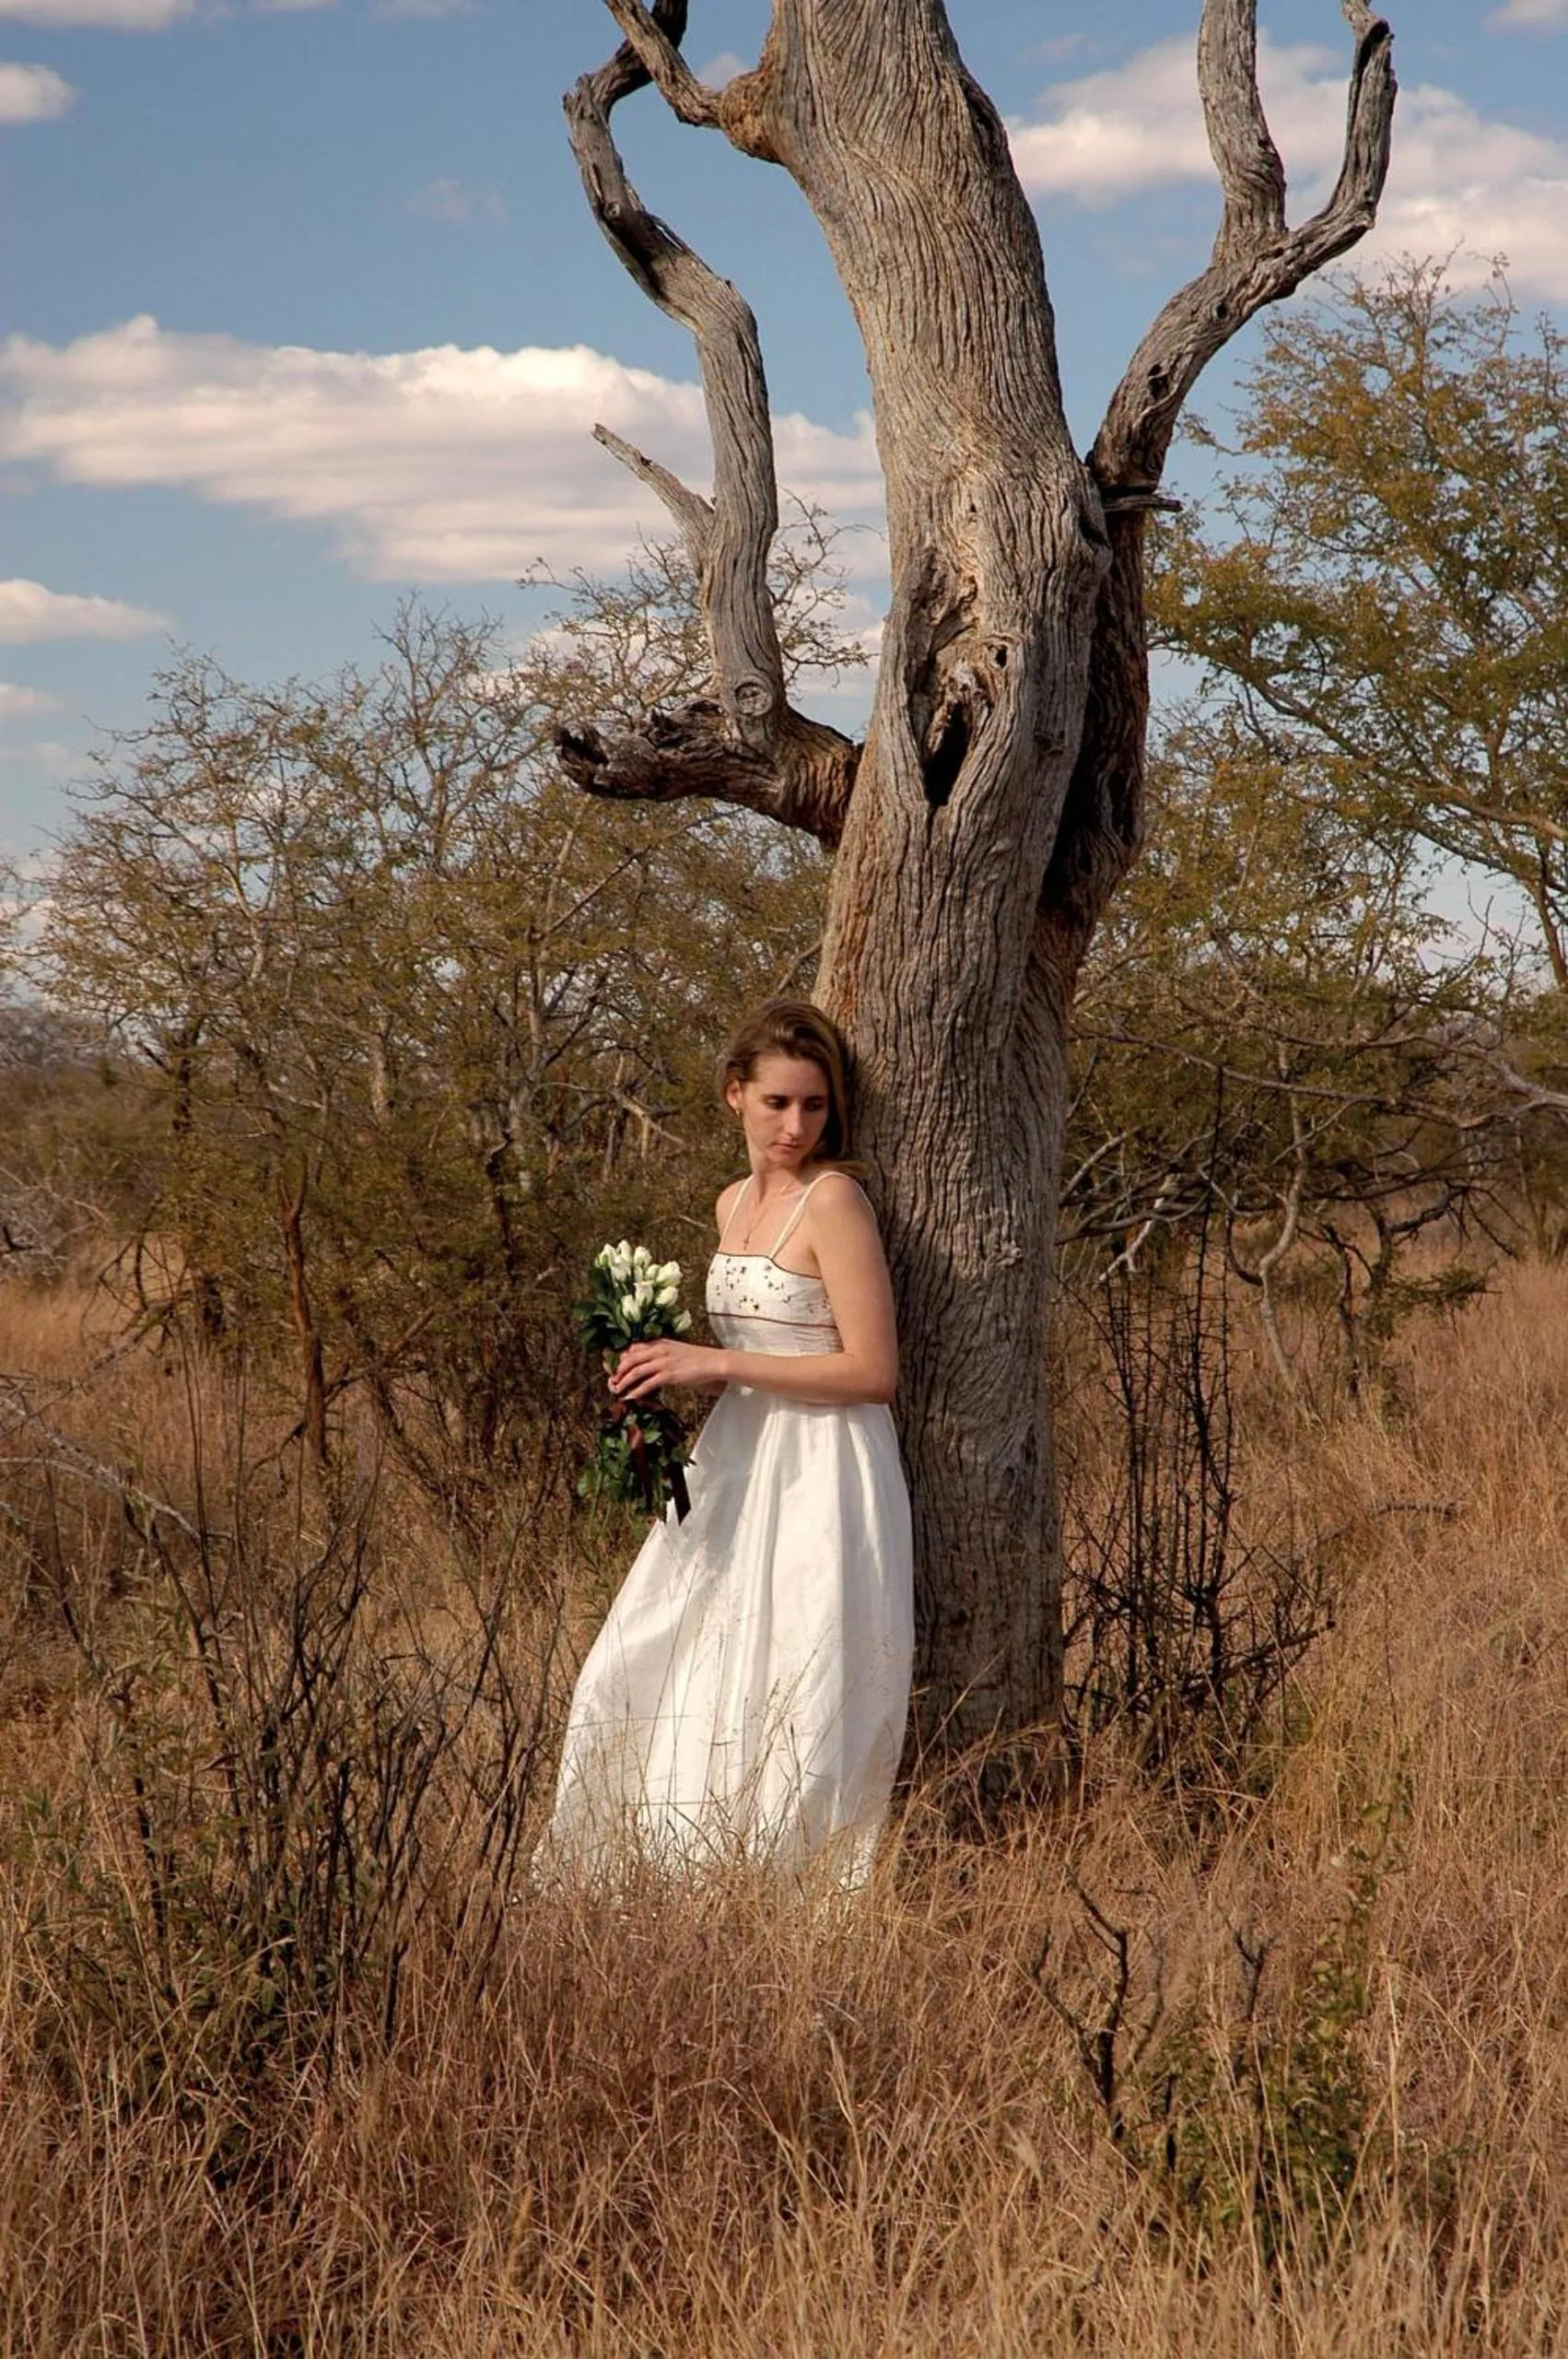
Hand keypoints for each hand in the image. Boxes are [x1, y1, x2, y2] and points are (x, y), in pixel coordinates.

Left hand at [610, 1338, 726, 1401]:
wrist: (713, 1362)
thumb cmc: (697, 1358)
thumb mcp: (675, 1350)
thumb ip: (661, 1354)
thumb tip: (648, 1363)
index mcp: (659, 1343)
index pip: (633, 1348)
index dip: (621, 1358)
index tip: (614, 1368)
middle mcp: (658, 1349)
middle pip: (630, 1358)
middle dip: (618, 1370)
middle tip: (612, 1381)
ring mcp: (663, 1362)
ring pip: (636, 1371)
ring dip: (623, 1382)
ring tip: (616, 1390)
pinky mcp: (669, 1374)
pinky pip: (647, 1383)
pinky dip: (636, 1391)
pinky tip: (630, 1397)